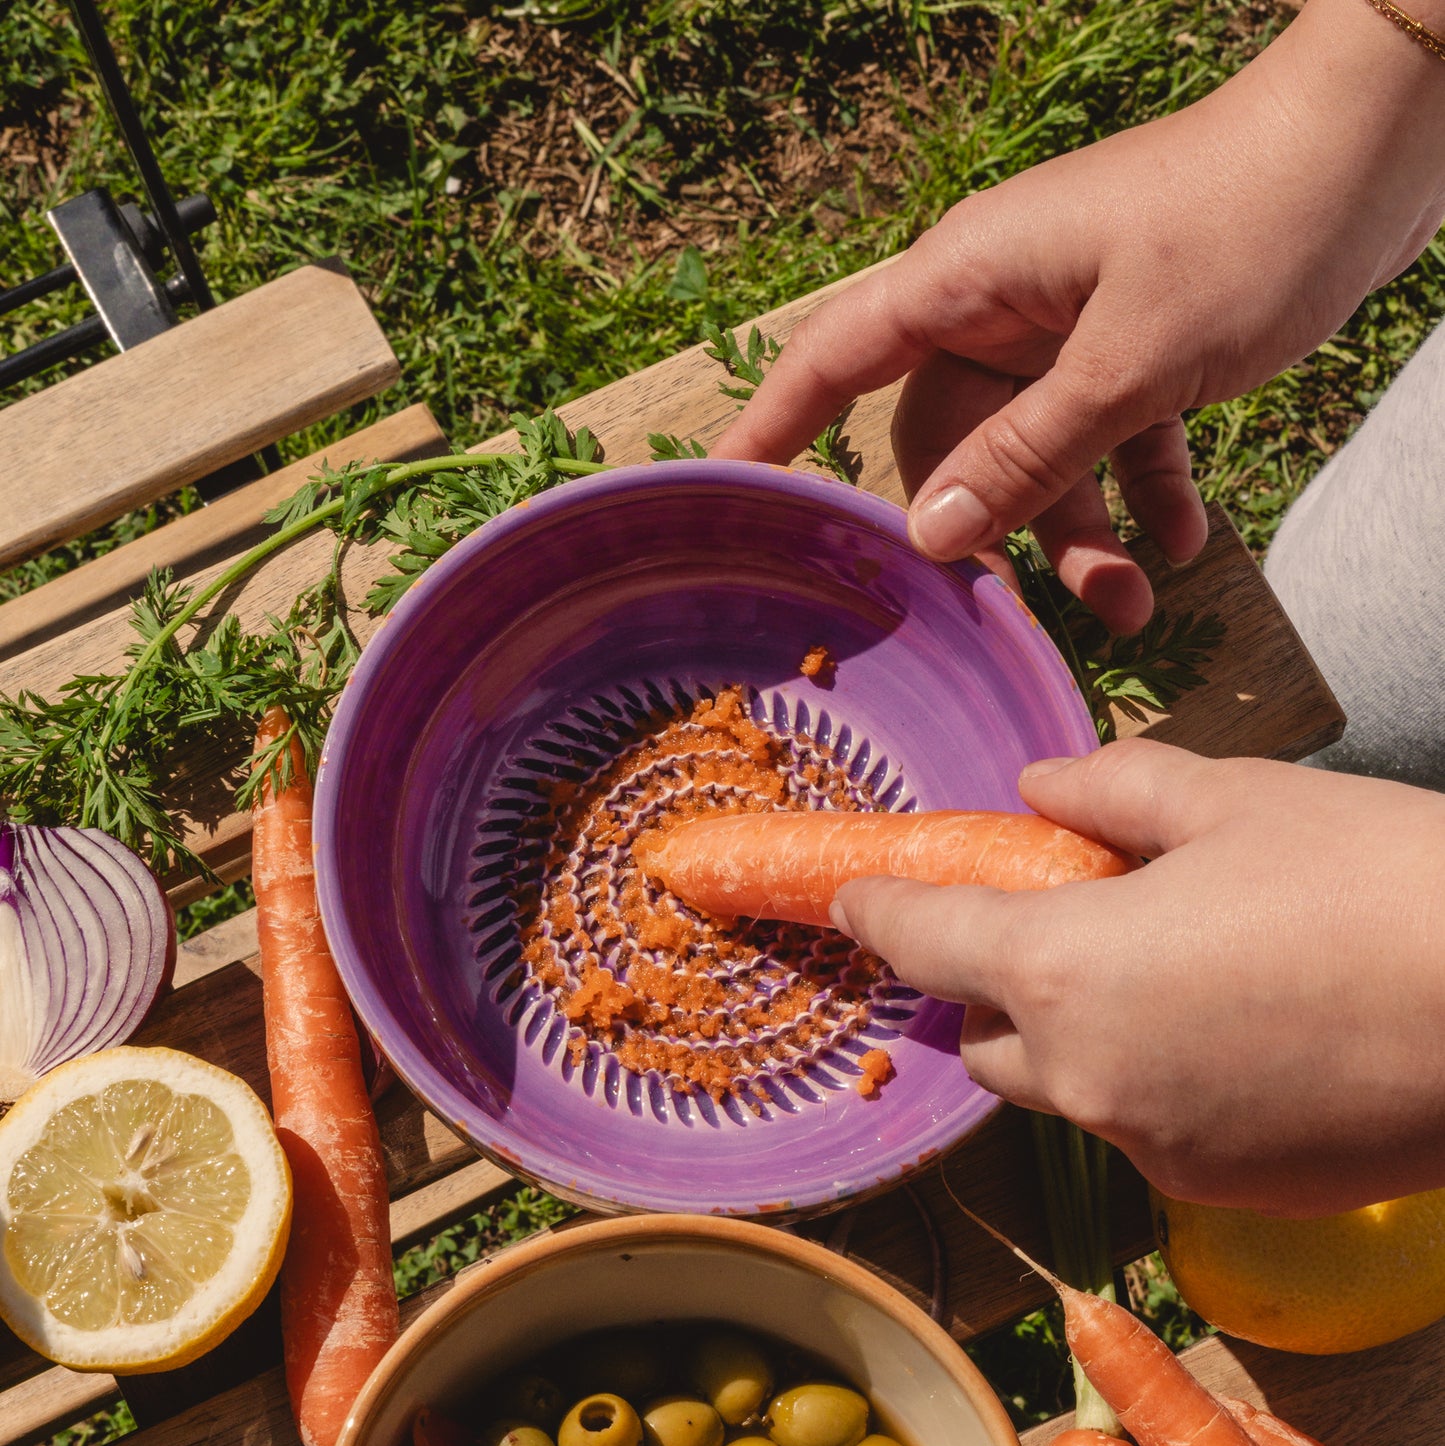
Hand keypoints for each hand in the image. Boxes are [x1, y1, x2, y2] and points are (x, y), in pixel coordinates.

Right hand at [713, 0, 1444, 631]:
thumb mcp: (1133, 362)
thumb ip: (1028, 455)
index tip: (726, 498)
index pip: (835, 359)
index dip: (773, 428)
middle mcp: (1003, 306)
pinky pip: (1110, 440)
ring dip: (1078, 533)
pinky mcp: (1135, 347)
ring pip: (1035, 457)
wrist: (1383, 145)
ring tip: (1137, 601)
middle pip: (948, 442)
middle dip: (992, 529)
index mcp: (969, 280)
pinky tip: (1183, 545)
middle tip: (1027, 607)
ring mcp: (1070, 328)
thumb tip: (929, 536)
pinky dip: (1139, 493)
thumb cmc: (1249, 223)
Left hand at [831, 741, 1444, 1213]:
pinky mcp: (1226, 1196)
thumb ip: (1113, 791)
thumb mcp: (1238, 800)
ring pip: (1071, 1092)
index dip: (877, 911)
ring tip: (1174, 972)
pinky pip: (1151, 1132)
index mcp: (1062, 972)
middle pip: (985, 1041)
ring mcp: (1154, 1151)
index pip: (924, 942)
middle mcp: (1086, 1081)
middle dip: (993, 986)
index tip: (852, 897)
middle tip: (1057, 925)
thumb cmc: (1378, 881)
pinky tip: (1243, 1034)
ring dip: (1082, 1038)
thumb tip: (1040, 786)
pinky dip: (1159, 1085)